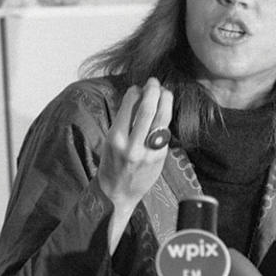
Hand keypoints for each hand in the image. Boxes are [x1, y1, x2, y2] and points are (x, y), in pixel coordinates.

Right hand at [97, 77, 172, 221]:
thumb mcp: (111, 141)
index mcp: (115, 138)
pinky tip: (164, 112)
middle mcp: (132, 146)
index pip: (128, 106)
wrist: (117, 194)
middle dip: (153, 91)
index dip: (135, 92)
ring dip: (165, 101)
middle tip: (154, 82)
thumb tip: (137, 96)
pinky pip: (165, 133)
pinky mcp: (160, 158)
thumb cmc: (112, 164)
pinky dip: (165, 119)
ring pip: (162, 119)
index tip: (138, 87)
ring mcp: (148, 152)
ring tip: (164, 92)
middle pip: (148, 110)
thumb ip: (125, 121)